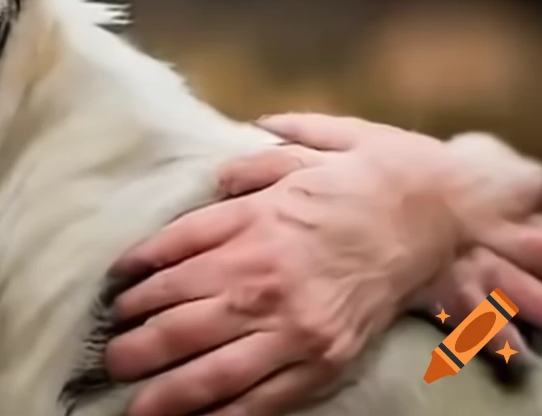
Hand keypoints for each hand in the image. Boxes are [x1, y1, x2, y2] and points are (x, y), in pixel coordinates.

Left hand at [104, 114, 541, 415]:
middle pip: (180, 318)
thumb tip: (214, 176)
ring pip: (213, 367)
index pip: (174, 253)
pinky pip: (264, 397)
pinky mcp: (323, 359)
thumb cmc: (362, 176)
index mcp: (254, 223)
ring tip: (132, 399)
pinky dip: (224, 413)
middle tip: (109, 354)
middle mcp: (266, 277)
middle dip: (135, 341)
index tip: (114, 291)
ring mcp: (294, 326)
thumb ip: (250, 166)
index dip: (136, 276)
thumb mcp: (301, 152)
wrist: (433, 212)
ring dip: (165, 386)